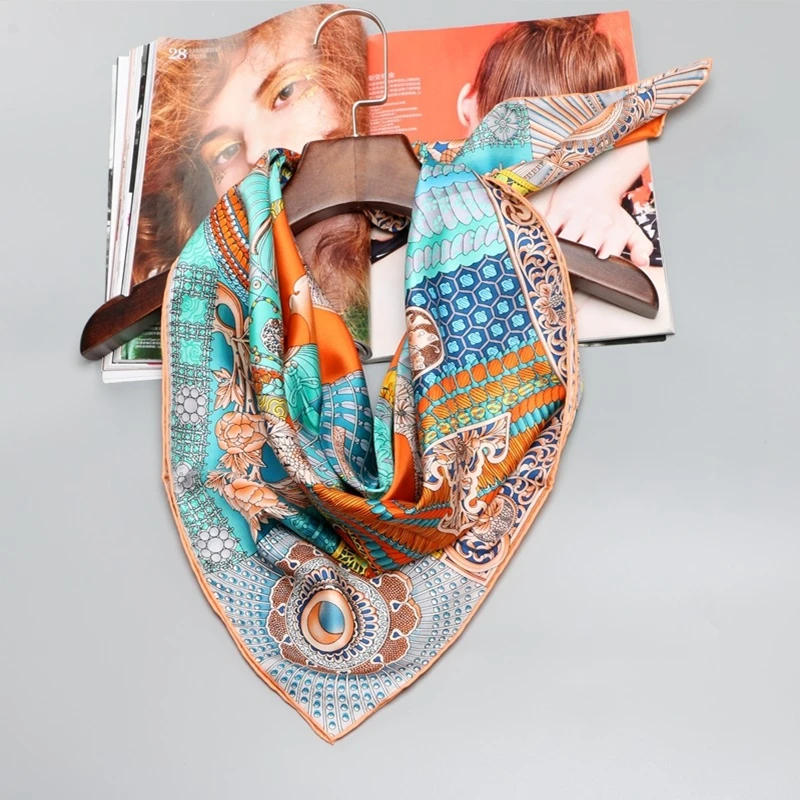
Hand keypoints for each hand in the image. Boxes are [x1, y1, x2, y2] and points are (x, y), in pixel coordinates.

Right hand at [528, 141, 653, 267]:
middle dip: (577, 263)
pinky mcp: (560, 209)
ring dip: (559, 254)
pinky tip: (542, 246)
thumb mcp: (631, 229)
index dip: (599, 268)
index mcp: (616, 231)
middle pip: (584, 251)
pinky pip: (549, 228)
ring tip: (554, 263)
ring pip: (565, 242)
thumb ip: (641, 248)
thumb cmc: (612, 214)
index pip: (607, 256)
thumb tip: (642, 263)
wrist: (597, 182)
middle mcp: (598, 223)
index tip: (591, 275)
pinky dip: (544, 238)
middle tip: (569, 272)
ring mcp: (577, 216)